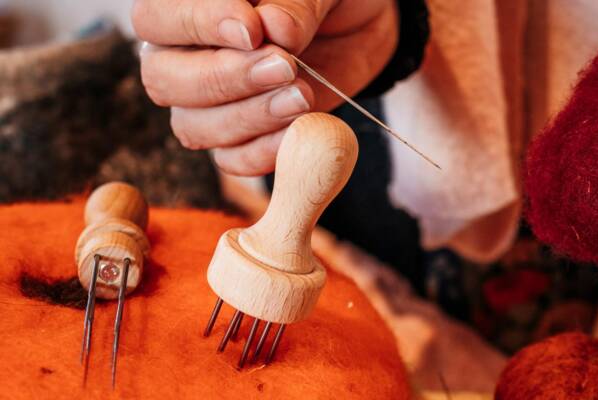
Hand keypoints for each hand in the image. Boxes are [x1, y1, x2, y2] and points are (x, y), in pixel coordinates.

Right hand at [132, 0, 397, 175]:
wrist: (356, 23)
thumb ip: (291, 4)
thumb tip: (275, 29)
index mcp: (185, 9)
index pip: (157, 20)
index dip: (200, 26)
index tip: (253, 30)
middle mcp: (184, 58)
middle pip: (165, 80)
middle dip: (227, 78)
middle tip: (284, 67)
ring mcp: (209, 104)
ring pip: (195, 126)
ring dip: (250, 116)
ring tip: (302, 96)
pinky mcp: (243, 138)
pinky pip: (232, 160)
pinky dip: (265, 151)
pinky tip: (300, 127)